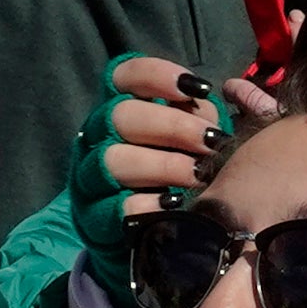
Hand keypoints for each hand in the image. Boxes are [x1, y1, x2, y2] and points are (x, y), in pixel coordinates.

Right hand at [72, 57, 273, 307]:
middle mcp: (97, 136)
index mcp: (119, 107)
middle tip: (210, 142)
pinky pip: (121, 206)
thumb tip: (215, 98)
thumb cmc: (175, 170)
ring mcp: (91, 177)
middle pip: (121, 115)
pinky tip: (178, 204)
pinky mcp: (96, 216)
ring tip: (199, 176)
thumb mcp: (190, 136)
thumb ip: (199, 114)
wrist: (146, 232)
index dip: (159, 75)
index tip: (199, 90)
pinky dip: (153, 204)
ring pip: (115, 159)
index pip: (125, 75)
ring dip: (165, 165)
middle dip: (173, 126)